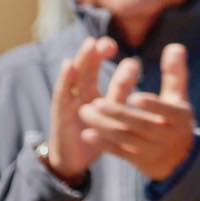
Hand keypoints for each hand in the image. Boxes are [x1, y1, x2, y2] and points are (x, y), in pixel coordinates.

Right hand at [47, 36, 117, 183]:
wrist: (74, 161)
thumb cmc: (95, 134)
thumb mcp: (111, 113)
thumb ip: (121, 92)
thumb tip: (138, 70)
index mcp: (91, 92)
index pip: (96, 68)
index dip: (101, 54)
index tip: (112, 42)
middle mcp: (79, 94)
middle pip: (85, 69)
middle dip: (94, 53)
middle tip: (104, 40)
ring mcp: (69, 103)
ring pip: (76, 78)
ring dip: (83, 60)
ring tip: (90, 43)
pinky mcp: (60, 115)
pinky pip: (62, 94)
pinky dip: (65, 79)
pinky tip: (68, 64)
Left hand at [79, 44, 197, 181]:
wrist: (178, 158)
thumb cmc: (175, 119)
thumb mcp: (179, 97)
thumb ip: (175, 72)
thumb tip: (175, 46)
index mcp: (180, 117)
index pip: (167, 111)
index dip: (152, 105)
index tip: (134, 97)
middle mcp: (167, 135)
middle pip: (142, 125)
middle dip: (118, 115)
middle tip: (96, 102)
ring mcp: (152, 150)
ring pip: (126, 139)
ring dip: (104, 127)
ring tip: (85, 112)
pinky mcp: (138, 160)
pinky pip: (120, 153)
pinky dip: (103, 145)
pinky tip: (87, 134)